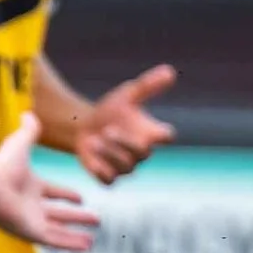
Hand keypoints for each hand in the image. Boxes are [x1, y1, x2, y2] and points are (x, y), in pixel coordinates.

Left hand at [0, 113, 98, 252]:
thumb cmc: (1, 165)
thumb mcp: (21, 143)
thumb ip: (28, 130)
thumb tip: (29, 113)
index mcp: (30, 187)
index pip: (52, 193)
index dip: (67, 196)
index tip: (81, 198)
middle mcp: (30, 206)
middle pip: (58, 215)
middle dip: (76, 218)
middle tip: (96, 219)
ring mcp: (31, 221)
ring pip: (57, 231)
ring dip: (74, 236)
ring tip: (92, 241)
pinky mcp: (31, 233)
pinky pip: (54, 241)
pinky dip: (70, 244)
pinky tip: (86, 246)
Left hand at [75, 63, 175, 183]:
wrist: (83, 125)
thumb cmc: (111, 110)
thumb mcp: (127, 94)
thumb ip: (148, 85)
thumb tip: (169, 71)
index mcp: (150, 132)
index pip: (166, 136)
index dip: (163, 135)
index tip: (153, 130)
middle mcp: (141, 152)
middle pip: (143, 154)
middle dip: (125, 143)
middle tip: (107, 130)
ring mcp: (126, 166)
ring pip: (125, 168)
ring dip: (109, 154)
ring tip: (94, 140)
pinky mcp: (108, 177)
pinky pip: (109, 181)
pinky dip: (101, 171)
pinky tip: (91, 158)